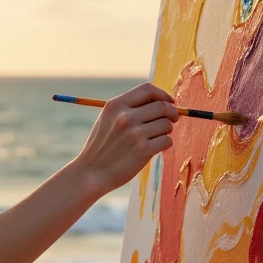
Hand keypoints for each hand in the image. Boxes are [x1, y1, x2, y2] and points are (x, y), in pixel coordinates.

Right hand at [74, 83, 176, 197]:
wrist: (91, 173)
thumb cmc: (102, 147)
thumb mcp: (107, 119)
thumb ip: (128, 108)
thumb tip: (161, 102)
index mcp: (115, 105)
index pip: (147, 89)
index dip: (163, 94)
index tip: (169, 102)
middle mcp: (125, 117)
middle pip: (162, 106)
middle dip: (171, 113)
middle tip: (172, 120)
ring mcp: (134, 134)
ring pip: (167, 124)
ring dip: (167, 131)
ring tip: (156, 137)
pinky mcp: (143, 150)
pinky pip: (167, 141)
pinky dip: (165, 144)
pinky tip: (154, 148)